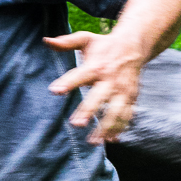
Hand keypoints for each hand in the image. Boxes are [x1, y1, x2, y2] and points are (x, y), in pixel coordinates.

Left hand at [45, 29, 149, 143]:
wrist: (134, 46)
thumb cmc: (104, 45)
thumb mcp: (85, 39)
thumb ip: (66, 42)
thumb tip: (46, 41)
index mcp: (96, 66)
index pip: (80, 75)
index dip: (68, 83)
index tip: (55, 91)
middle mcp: (110, 79)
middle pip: (99, 97)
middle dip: (88, 111)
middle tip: (77, 124)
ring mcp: (123, 90)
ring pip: (116, 111)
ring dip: (106, 127)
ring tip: (94, 141)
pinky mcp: (131, 97)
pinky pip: (127, 115)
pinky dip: (120, 128)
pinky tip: (111, 140)